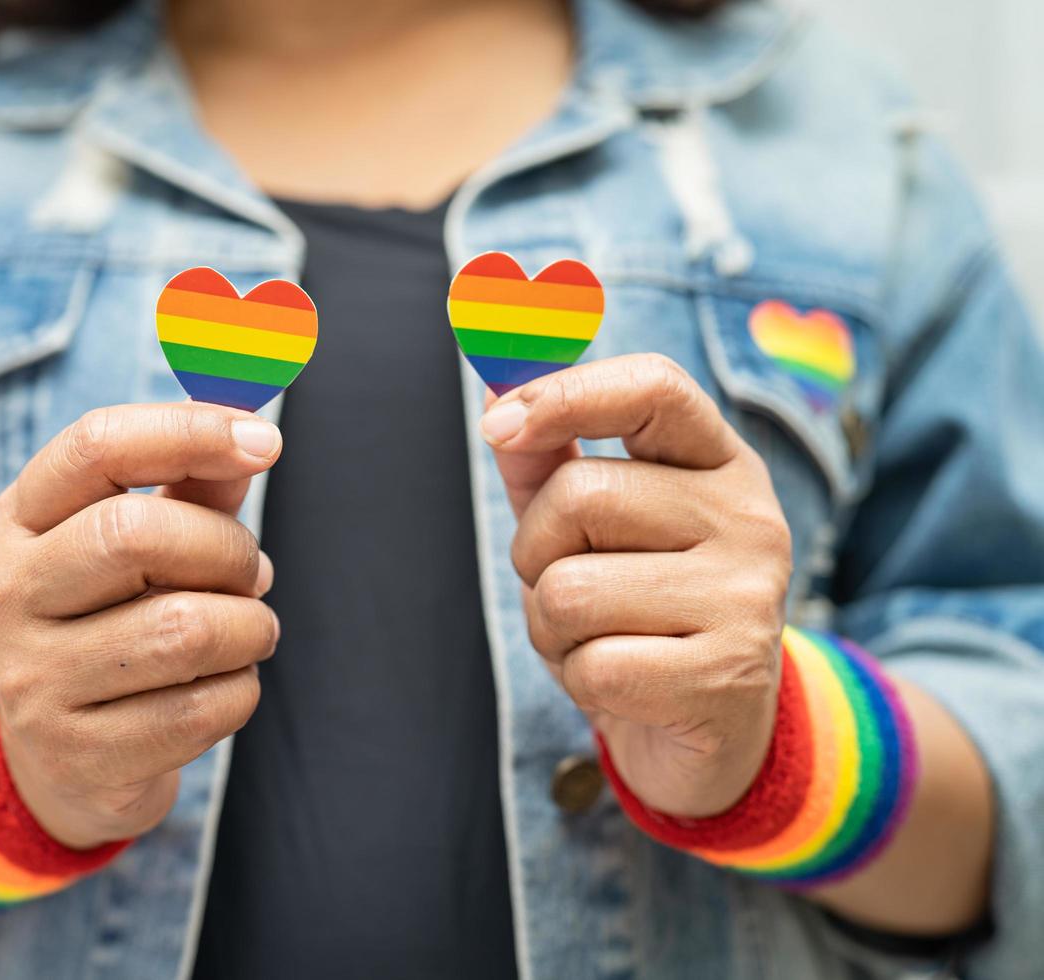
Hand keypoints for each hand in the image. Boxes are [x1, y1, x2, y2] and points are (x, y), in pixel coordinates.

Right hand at [0, 403, 282, 847]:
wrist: (58, 764)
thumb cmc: (108, 625)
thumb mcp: (128, 550)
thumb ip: (188, 491)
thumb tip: (252, 438)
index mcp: (11, 525)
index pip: (95, 446)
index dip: (189, 431)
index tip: (264, 440)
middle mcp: (3, 597)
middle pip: (134, 533)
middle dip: (227, 550)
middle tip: (254, 573)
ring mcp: (31, 682)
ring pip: (183, 629)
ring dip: (249, 627)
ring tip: (247, 633)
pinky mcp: (77, 756)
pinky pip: (199, 710)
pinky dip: (240, 692)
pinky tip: (223, 688)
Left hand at [480, 354, 792, 816]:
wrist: (712, 737)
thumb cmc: (637, 615)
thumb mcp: (592, 532)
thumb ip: (549, 462)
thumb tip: (494, 394)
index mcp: (719, 464)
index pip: (653, 387)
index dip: (565, 393)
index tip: (495, 424)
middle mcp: (749, 518)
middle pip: (580, 494)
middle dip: (535, 552)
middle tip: (566, 587)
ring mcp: (747, 597)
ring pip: (570, 589)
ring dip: (550, 626)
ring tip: (597, 640)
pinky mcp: (728, 677)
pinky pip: (592, 666)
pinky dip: (580, 681)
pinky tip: (624, 686)